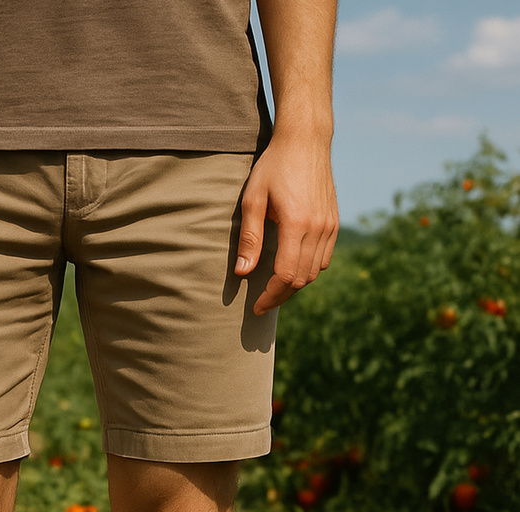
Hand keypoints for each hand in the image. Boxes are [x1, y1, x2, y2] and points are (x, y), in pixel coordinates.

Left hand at [234, 135, 337, 315]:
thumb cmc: (274, 166)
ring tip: (274, 290)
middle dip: (280, 296)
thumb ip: (250, 238)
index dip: (270, 296)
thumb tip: (243, 273)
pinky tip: (291, 270)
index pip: (285, 275)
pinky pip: (324, 259)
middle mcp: (318, 228)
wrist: (306, 140)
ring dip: (294, 286)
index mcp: (296, 223)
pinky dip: (308, 271)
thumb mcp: (253, 199)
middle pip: (300, 279)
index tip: (255, 306)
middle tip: (262, 304)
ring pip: (314, 272)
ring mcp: (329, 226)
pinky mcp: (334, 223)